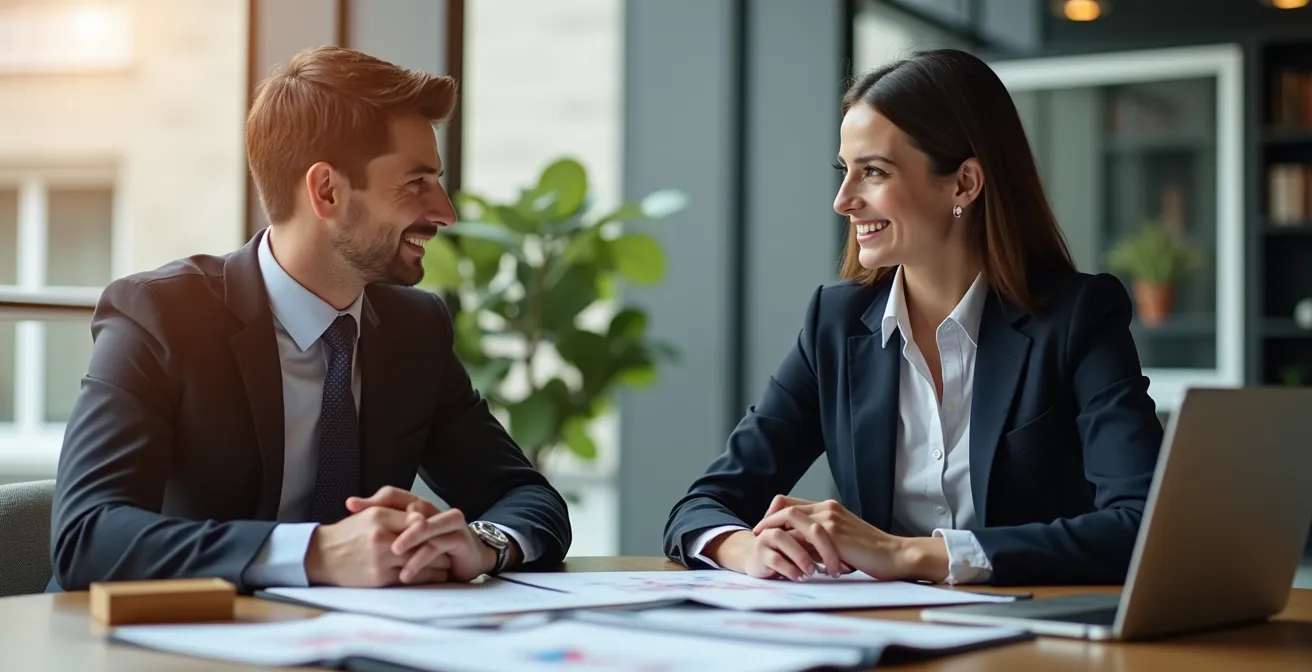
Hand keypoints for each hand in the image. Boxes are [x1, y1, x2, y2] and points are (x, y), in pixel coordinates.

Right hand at [303, 506, 450, 586]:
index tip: (443, 532)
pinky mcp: (379, 578)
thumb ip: (395, 514)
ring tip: (447, 565)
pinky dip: (425, 578)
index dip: (434, 528)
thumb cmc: (347, 535)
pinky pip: (410, 578)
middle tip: (452, 549)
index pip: (418, 522)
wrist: (320, 556)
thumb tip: (422, 518)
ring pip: (420, 562)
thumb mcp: (368, 515)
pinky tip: (433, 577)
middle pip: (423, 542)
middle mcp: (381, 537)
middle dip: (440, 547)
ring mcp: (380, 559)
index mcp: (379, 516)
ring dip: (437, 565)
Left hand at [346, 486, 502, 583]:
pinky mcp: (458, 537)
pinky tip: (406, 573)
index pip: (393, 494)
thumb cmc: (435, 550)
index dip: (372, 499)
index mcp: (418, 506)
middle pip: (410, 507)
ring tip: (392, 553)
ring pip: (425, 527)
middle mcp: (433, 510)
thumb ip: (386, 528)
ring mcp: (447, 521)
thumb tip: (353, 509)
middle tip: (370, 533)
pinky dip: (420, 560)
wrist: (469, 560)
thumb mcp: (406, 541)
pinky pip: (437, 546)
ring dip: (409, 540)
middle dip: (390, 519)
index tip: (350, 506)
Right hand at [704, 528, 852, 580]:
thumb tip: (850, 560)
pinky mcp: (759, 554)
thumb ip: (822, 545)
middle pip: (804, 525)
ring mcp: (767, 537)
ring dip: (803, 556)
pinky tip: (800, 578)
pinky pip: (775, 559)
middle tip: (836, 568)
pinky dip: (790, 569)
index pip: (818, 521)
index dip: (835, 541)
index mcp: (796, 518)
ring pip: (785, 538)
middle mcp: (781, 523)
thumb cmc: (785, 552)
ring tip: (815, 572)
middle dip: (823, 548)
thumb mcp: (806, 546)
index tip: (848, 561)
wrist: (754, 557)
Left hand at [752, 496, 946, 581]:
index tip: (764, 528)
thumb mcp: (843, 539)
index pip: (793, 502)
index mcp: (830, 507)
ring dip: (775, 533)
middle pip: (786, 507)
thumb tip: (802, 548)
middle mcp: (828, 508)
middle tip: (756, 536)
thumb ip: (823, 538)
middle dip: (767, 521)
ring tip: (766, 547)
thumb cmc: (871, 552)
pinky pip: (802, 537)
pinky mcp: (834, 535)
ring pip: (790, 518)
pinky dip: (790, 547)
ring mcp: (830, 520)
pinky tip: (784, 559)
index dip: (774, 513)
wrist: (895, 555)